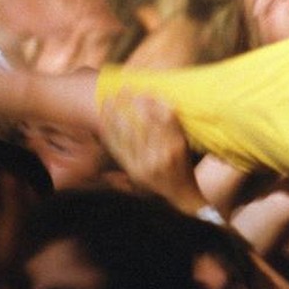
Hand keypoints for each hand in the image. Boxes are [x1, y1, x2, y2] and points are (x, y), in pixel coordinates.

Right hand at [99, 89, 203, 212]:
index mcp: (130, 169)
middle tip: (120, 89)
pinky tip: (160, 99)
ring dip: (141, 104)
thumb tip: (104, 138)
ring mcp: (161, 156)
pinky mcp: (178, 150)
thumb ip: (121, 160)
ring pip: (147, 124)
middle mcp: (143, 163)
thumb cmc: (157, 188)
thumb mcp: (134, 180)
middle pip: (128, 129)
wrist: (184, 199)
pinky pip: (169, 124)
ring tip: (137, 90)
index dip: (108, 118)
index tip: (105, 101)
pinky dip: (163, 110)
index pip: (114, 139)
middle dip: (122, 106)